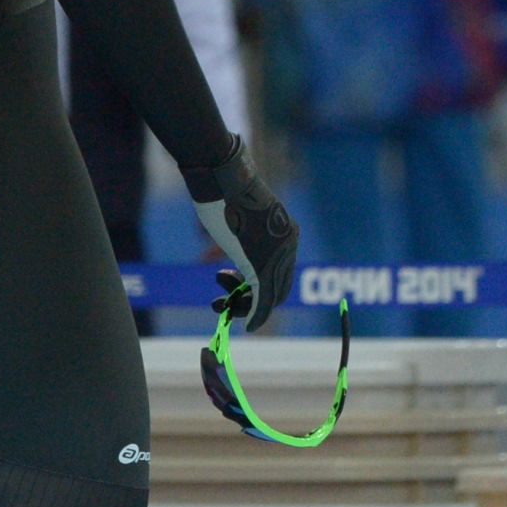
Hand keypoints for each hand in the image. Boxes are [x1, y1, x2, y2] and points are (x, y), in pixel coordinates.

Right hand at [186, 138, 297, 331]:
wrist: (222, 180)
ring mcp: (278, 255)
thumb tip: (231, 246)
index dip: (256, 284)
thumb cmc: (223, 192)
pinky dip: (255, 315)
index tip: (228, 284)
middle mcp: (289, 244)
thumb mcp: (238, 215)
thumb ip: (244, 236)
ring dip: (242, 306)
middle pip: (278, 286)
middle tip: (220, 301)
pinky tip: (249, 326)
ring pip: (270, 295)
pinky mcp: (264, 264)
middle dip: (248, 299)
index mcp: (287, 231)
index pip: (280, 269)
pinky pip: (264, 299)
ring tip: (217, 302)